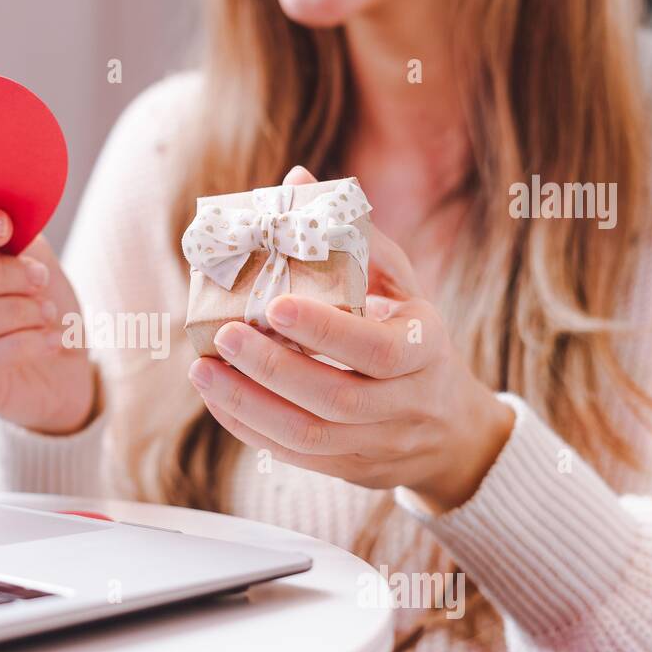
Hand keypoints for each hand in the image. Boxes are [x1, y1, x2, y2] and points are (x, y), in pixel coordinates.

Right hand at [0, 206, 94, 434]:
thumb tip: (0, 216)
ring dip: (12, 311)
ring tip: (46, 311)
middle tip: (37, 276)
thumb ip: (10, 232)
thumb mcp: (31, 254)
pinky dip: (23, 344)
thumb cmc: (40, 299)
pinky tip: (51, 340)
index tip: (5, 227)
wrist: (66, 359)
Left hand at [186, 168, 513, 511]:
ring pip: (307, 436)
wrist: (449, 430)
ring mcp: (377, 446)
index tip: (274, 304)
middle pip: (334, 397)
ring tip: (202, 371)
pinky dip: (248, 428)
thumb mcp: (402, 286)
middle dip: (271, 368)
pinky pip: (292, 457)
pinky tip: (217, 398)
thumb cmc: (412, 335)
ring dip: (247, 403)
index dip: (325, 331)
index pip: (377, 350)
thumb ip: (353, 238)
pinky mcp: (348, 470)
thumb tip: (296, 181)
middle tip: (222, 333)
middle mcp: (406, 406)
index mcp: (425, 352)